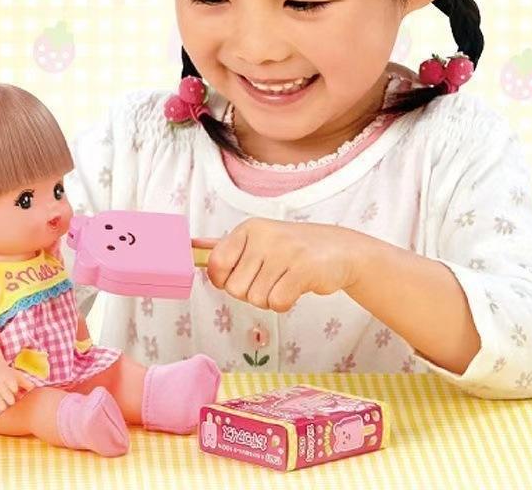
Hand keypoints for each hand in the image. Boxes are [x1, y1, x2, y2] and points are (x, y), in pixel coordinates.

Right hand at [0, 365, 34, 413]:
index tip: (16, 392)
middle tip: (11, 401)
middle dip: (10, 400)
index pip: (12, 385)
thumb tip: (35, 391)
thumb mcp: (17, 375)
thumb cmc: (8, 374)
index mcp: (7, 377)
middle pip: (5, 395)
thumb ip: (26, 383)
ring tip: (4, 406)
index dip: (15, 390)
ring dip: (1, 406)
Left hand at [194, 218, 365, 311]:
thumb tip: (191, 247)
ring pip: (256, 299)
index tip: (240, 277)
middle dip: (251, 292)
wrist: (340, 250)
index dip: (223, 280)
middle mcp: (263, 236)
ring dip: (270, 298)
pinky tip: (296, 287)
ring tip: (284, 281)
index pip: (216, 263)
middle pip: (235, 288)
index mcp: (248, 228)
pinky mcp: (303, 269)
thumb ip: (226, 247)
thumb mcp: (258, 240)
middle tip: (270, 279)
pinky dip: (285, 303)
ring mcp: (284, 251)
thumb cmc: (292, 249)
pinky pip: (277, 303)